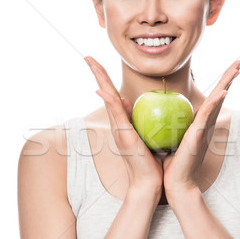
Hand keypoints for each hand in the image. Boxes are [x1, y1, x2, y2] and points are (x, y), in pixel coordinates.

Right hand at [84, 56, 163, 197]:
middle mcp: (117, 123)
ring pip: (107, 99)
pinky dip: (109, 101)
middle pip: (105, 92)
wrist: (149, 182)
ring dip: (99, 80)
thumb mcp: (148, 137)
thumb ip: (141, 122)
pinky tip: (103, 89)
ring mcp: (118, 129)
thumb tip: (137, 105)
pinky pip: (116, 114)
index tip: (98, 63)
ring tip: (92, 63)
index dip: (105, 79)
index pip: (113, 95)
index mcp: (123, 122)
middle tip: (88, 56)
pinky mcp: (123, 135)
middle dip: (97, 73)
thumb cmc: (152, 161)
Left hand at [161, 60, 239, 202]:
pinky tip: (222, 93)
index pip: (212, 97)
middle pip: (220, 94)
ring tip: (237, 68)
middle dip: (230, 77)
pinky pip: (207, 116)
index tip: (229, 68)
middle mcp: (206, 123)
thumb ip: (166, 122)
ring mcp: (205, 129)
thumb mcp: (167, 136)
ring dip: (228, 84)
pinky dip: (216, 103)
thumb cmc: (170, 162)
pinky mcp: (199, 135)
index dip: (221, 82)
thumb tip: (154, 107)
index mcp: (200, 122)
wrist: (175, 182)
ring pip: (218, 101)